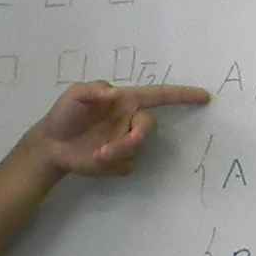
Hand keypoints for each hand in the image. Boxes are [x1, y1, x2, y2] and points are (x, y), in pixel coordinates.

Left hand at [34, 80, 210, 179]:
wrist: (51, 145)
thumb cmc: (64, 115)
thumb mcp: (73, 94)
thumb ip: (93, 90)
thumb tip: (114, 94)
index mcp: (125, 100)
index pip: (160, 95)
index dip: (182, 95)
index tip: (204, 97)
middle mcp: (130, 120)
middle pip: (148, 127)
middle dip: (131, 140)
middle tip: (106, 151)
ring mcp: (127, 141)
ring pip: (137, 149)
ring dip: (116, 153)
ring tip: (94, 155)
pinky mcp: (122, 162)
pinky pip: (128, 165)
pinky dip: (112, 165)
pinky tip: (94, 160)